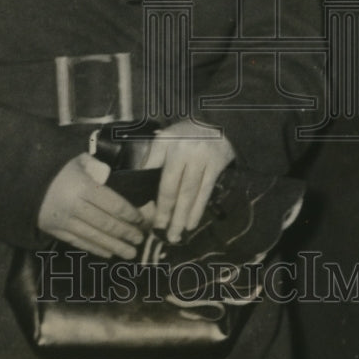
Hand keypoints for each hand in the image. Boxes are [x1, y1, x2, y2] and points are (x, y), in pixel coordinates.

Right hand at [37, 153, 145, 259]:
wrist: (19, 180)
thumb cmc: (53, 167)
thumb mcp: (75, 160)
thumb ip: (95, 167)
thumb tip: (111, 178)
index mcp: (82, 186)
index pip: (113, 203)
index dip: (129, 213)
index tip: (141, 220)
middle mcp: (74, 206)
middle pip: (106, 223)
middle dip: (126, 232)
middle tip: (141, 239)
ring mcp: (64, 221)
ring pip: (94, 237)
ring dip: (115, 246)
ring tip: (131, 253)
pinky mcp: (55, 231)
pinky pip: (79, 242)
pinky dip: (95, 248)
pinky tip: (109, 253)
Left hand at [142, 120, 234, 242]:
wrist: (218, 122)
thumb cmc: (186, 133)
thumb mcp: (165, 139)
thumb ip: (152, 160)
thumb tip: (139, 186)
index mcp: (166, 143)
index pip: (155, 175)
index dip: (152, 198)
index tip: (146, 217)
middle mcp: (183, 151)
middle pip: (173, 189)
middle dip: (166, 214)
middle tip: (160, 234)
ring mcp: (201, 159)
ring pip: (190, 194)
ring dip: (182, 217)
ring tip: (175, 235)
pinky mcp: (216, 166)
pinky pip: (205, 192)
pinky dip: (198, 210)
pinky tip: (192, 224)